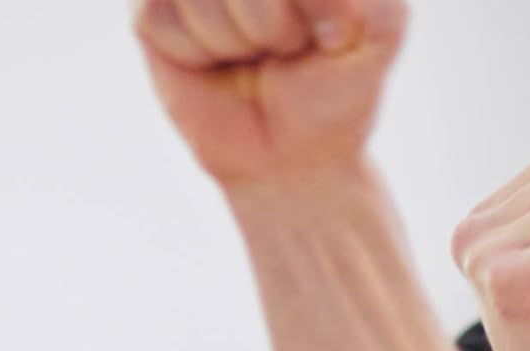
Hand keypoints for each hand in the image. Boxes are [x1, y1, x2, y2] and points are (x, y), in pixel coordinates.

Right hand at [134, 0, 406, 190]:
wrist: (295, 156)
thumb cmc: (336, 84)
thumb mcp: (380, 31)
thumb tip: (324, 9)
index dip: (306, 5)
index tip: (331, 34)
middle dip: (269, 20)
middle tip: (282, 45)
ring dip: (235, 38)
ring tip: (250, 53)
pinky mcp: (149, 9)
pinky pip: (161, 14)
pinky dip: (196, 51)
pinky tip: (214, 61)